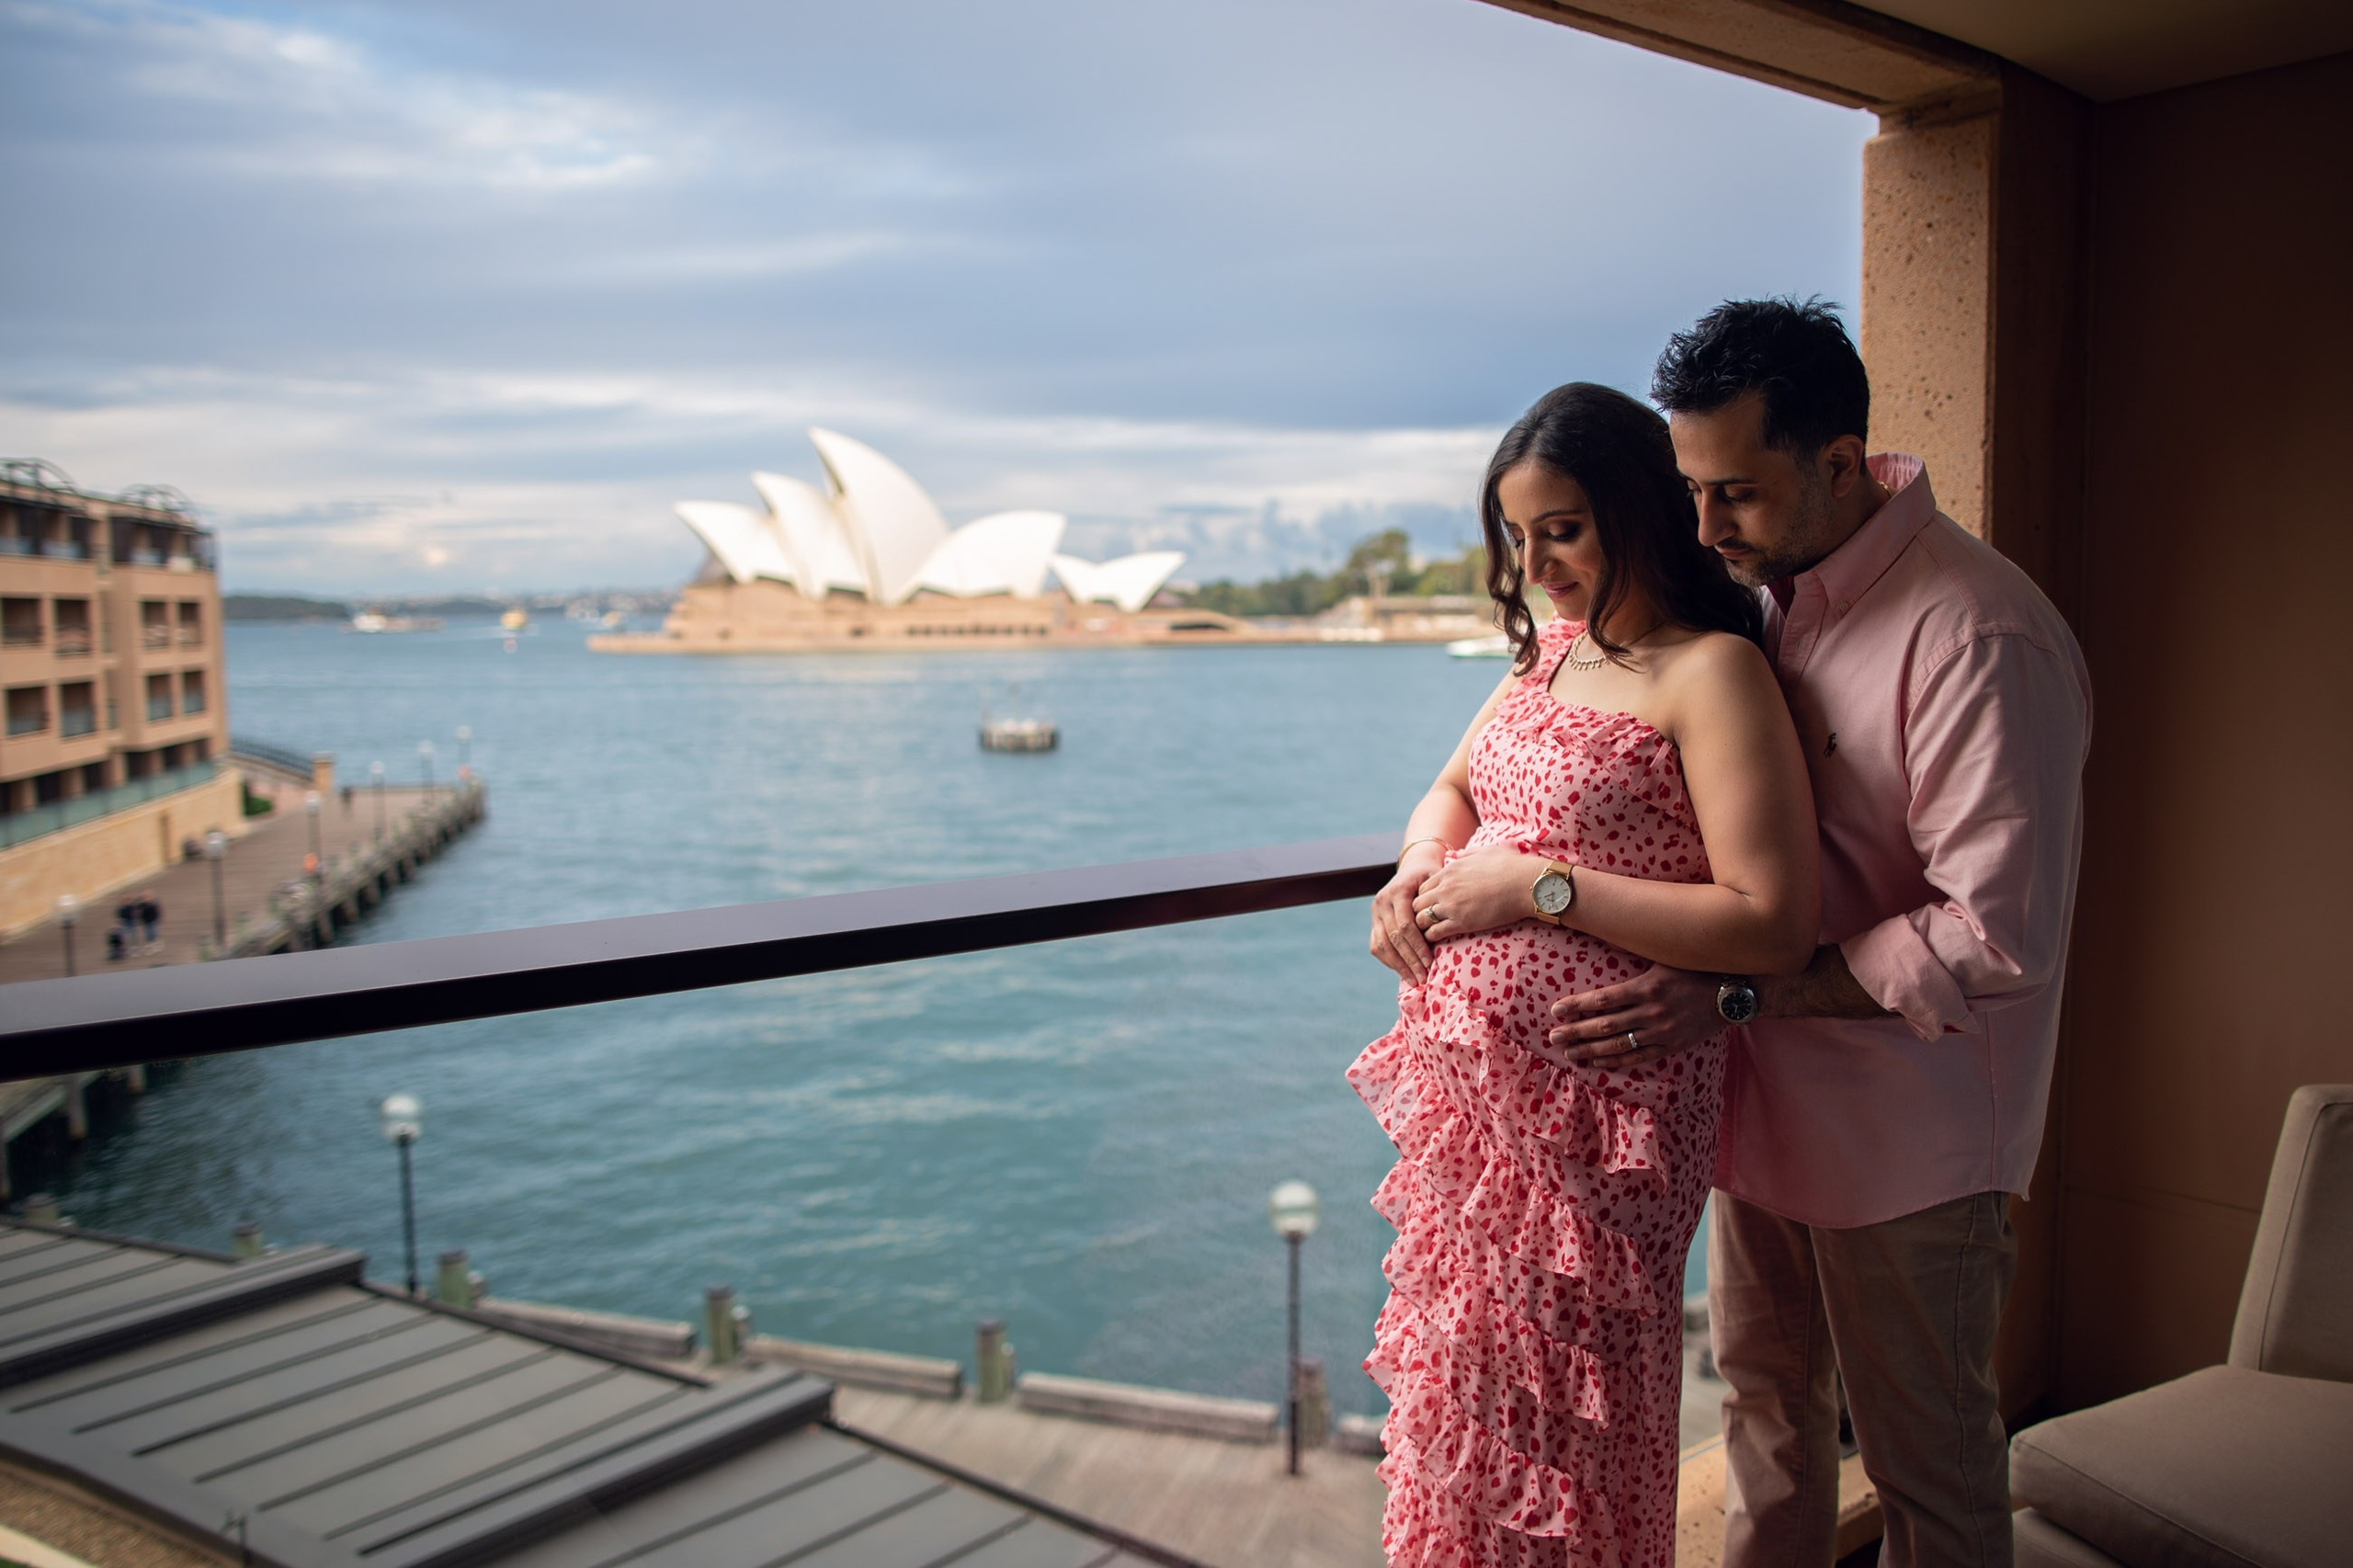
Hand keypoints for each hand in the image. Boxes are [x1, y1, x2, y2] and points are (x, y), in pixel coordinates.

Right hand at [1370, 843, 1446, 982]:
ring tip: (1414, 981)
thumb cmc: (1432, 878)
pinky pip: (1376, 946)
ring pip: (1382, 944)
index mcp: (1397, 891)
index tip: (1430, 963)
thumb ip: (1437, 901)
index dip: (1417, 946)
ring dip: (1398, 966)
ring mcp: (1375, 912)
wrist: (1414, 868)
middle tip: (1423, 978)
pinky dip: (1389, 961)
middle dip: (1409, 960)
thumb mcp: (1437, 881)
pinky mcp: (1373, 922)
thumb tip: (1442, 928)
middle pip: (1393, 937)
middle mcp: (1382, 901)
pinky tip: (1403, 972)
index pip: (1405, 925)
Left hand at [1411, 844, 1536, 942]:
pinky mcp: (1462, 922)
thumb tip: (1461, 854)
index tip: (1431, 906)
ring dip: (1423, 926)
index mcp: (1450, 870)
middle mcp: (1446, 888)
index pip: (1423, 887)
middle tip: (1427, 922)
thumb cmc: (1512, 866)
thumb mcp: (1486, 851)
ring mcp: (1452, 906)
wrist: (1526, 884)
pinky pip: (1434, 932)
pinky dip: (1432, 937)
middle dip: (1419, 912)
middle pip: (1417, 903)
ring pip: (1421, 919)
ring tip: (1428, 933)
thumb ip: (1469, 854)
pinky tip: (1436, 940)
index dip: (1425, 898)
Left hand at [1539, 965, 1722, 1069]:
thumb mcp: (1664, 957)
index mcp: (1647, 987)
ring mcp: (1661, 1031)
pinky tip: (1597, 1062)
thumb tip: (1605, 941)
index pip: (1602, 999)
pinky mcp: (1671, 1045)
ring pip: (1619, 1044)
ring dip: (1590, 1050)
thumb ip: (1636, 959)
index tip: (1556, 1011)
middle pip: (1605, 1025)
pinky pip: (1639, 1057)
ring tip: (1569, 1053)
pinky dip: (1616, 1061)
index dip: (1577, 1006)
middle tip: (1553, 1037)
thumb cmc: (1695, 969)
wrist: (1732, 993)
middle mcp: (1652, 1011)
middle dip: (1576, 1032)